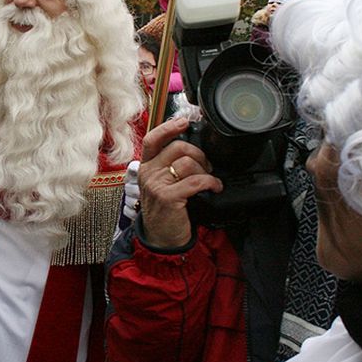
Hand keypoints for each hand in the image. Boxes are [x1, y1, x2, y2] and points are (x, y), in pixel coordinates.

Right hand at [138, 117, 222, 248]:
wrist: (161, 239)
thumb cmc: (166, 211)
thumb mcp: (161, 185)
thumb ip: (169, 167)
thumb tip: (192, 150)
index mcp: (146, 167)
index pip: (152, 139)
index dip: (168, 127)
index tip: (184, 122)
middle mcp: (148, 173)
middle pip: (177, 147)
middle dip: (198, 153)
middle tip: (206, 165)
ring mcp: (156, 185)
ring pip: (187, 163)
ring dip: (205, 170)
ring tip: (209, 179)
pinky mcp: (167, 197)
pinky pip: (195, 180)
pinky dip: (210, 182)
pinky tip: (215, 187)